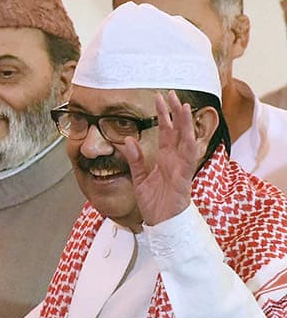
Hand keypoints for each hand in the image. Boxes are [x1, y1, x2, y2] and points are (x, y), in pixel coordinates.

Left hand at [117, 90, 197, 226]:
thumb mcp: (139, 178)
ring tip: (184, 107)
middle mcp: (175, 160)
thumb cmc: (154, 203)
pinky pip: (188, 160)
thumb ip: (135, 159)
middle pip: (177, 131)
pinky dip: (189, 147)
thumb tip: (128, 140)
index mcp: (165, 159)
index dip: (164, 115)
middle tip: (171, 94)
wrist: (161, 224)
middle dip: (175, 113)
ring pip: (186, 141)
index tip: (160, 99)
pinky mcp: (184, 179)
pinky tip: (189, 134)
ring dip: (185, 124)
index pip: (166, 132)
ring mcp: (181, 168)